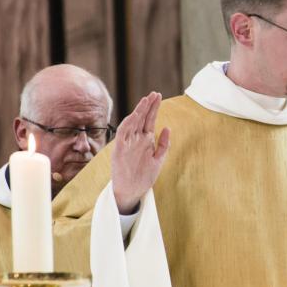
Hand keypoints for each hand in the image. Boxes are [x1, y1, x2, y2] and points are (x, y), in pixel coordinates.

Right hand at [111, 92, 170, 213]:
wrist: (132, 193)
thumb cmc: (144, 177)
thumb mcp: (158, 160)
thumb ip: (164, 145)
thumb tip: (167, 128)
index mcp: (145, 141)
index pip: (149, 120)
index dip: (154, 108)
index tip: (158, 96)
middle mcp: (136, 140)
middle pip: (142, 118)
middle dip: (148, 106)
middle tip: (154, 93)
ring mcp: (127, 144)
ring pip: (132, 123)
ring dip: (138, 111)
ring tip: (146, 100)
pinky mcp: (119, 150)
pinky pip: (123, 134)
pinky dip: (128, 124)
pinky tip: (134, 115)